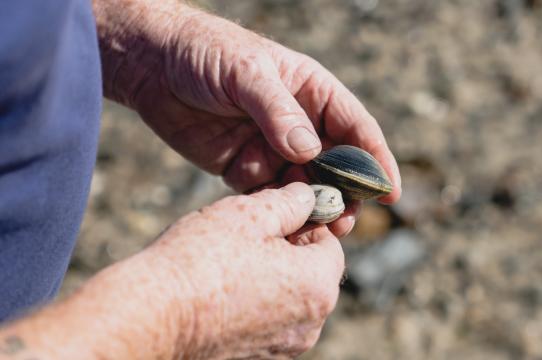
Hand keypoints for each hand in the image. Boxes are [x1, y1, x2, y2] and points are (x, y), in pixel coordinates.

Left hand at [95, 0, 401, 235]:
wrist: (152, 65)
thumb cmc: (206, 53)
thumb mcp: (246, 73)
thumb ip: (278, 111)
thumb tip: (310, 153)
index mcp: (312, 92)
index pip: (356, 128)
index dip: (376, 160)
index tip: (389, 192)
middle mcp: (298, 123)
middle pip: (335, 165)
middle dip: (345, 194)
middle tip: (345, 222)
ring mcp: (272, 148)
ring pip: (305, 186)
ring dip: (314, 209)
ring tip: (318, 230)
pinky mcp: (244, 168)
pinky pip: (270, 196)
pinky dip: (279, 213)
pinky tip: (283, 227)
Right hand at [150, 182, 343, 357]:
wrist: (153, 315)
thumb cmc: (202, 260)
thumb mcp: (251, 213)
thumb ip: (290, 202)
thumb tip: (308, 197)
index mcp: (318, 287)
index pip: (330, 244)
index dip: (305, 223)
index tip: (276, 215)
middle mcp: (309, 324)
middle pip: (311, 272)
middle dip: (288, 249)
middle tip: (249, 234)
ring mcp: (283, 347)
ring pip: (289, 296)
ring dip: (271, 274)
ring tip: (231, 260)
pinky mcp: (257, 358)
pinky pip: (268, 320)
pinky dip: (255, 301)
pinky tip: (222, 286)